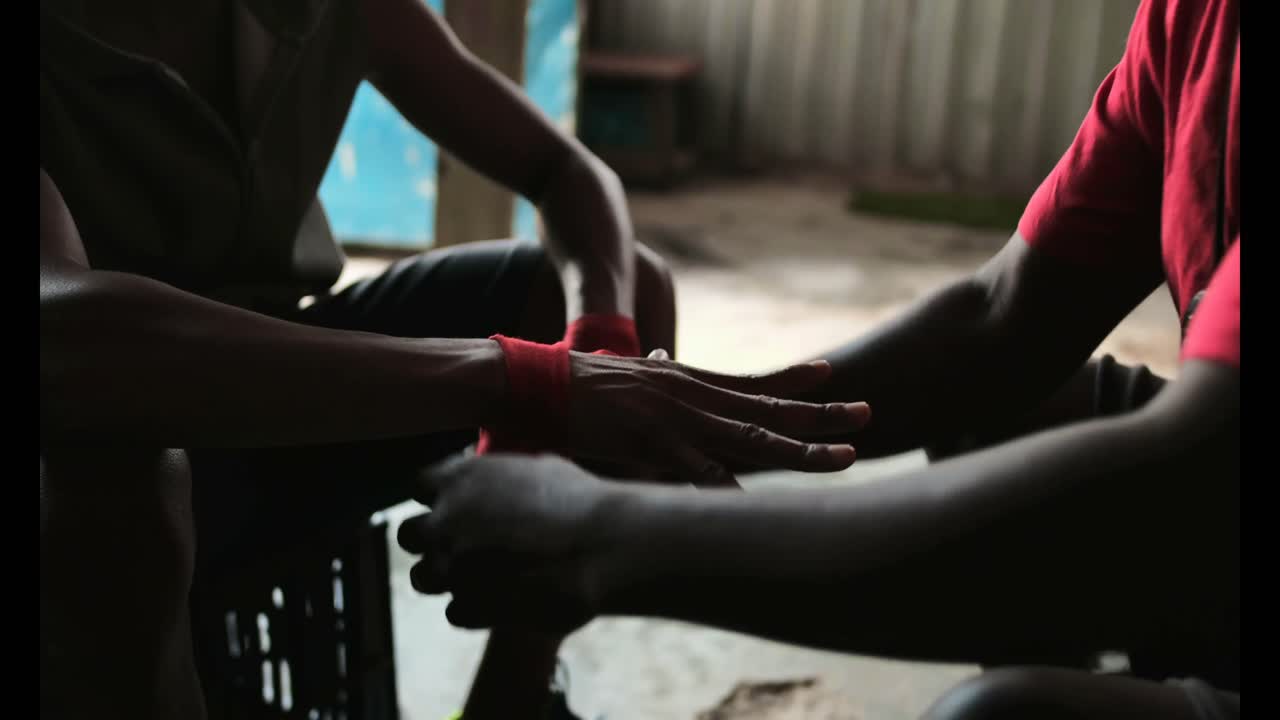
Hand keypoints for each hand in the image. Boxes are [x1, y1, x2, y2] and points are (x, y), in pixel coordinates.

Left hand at [397, 455, 624, 633]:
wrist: (604, 547)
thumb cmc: (582, 502)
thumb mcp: (539, 467)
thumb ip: (501, 476)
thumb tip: (495, 481)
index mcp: (460, 479)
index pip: (417, 485)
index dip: (435, 498)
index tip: (453, 507)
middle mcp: (445, 521)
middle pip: (408, 534)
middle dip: (431, 542)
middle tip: (462, 547)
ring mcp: (452, 567)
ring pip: (422, 577)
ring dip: (448, 578)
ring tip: (486, 578)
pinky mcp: (468, 606)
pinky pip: (454, 611)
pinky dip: (474, 609)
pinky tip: (505, 600)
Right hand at [567, 353, 870, 485]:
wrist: (536, 382)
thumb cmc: (575, 385)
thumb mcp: (625, 375)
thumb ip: (651, 375)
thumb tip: (660, 360)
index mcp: (685, 380)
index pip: (750, 380)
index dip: (793, 380)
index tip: (831, 373)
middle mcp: (690, 394)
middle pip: (766, 408)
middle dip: (819, 415)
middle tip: (867, 414)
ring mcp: (674, 418)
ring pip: (749, 437)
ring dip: (799, 450)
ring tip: (843, 457)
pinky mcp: (650, 442)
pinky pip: (698, 470)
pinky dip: (729, 486)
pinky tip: (760, 502)